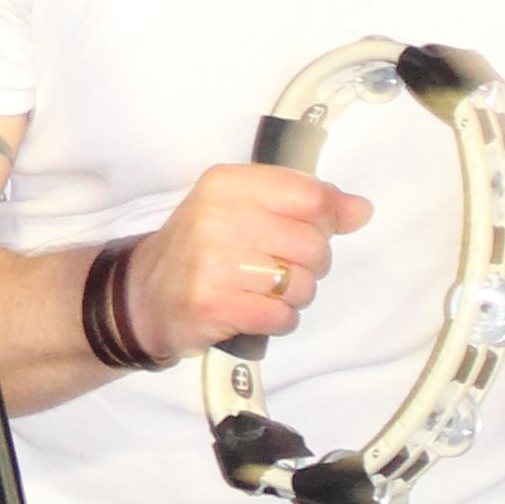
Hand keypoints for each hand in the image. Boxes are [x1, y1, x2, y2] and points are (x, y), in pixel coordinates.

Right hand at [120, 162, 372, 361]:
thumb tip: (361, 210)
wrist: (143, 295)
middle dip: (309, 265)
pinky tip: (254, 311)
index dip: (325, 221)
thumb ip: (305, 203)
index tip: (306, 231)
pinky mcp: (214, 306)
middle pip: (313, 245)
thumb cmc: (204, 248)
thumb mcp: (245, 209)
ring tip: (262, 291)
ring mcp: (213, 264)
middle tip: (278, 269)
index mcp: (228, 184)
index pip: (312, 197)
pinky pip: (282, 317)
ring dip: (293, 296)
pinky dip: (278, 320)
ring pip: (301, 285)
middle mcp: (218, 217)